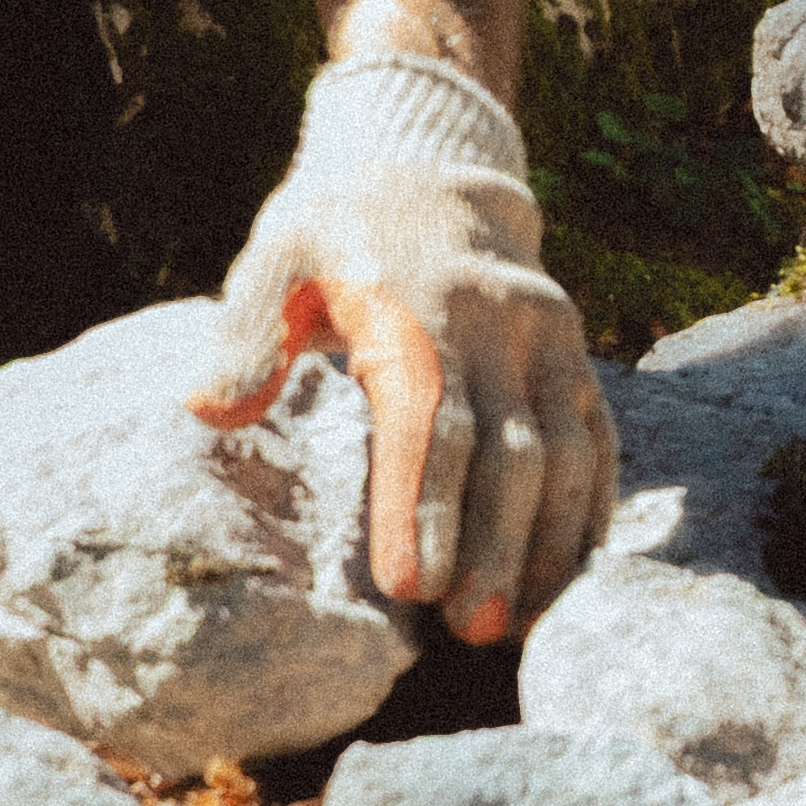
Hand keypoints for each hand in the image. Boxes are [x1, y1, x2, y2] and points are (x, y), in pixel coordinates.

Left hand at [192, 49, 616, 647]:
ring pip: (565, 451)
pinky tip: (572, 574)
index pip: (428, 419)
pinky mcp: (575, 355)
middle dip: (491, 545)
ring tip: (515, 623)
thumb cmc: (336, 233)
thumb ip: (247, 334)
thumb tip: (207, 411)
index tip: (408, 586)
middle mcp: (499, 321)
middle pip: (508, 449)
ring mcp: (551, 337)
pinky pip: (597, 438)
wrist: (433, 175)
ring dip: (544, 541)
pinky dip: (589, 509)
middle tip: (471, 629)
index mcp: (419, 305)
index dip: (419, 505)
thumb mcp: (276, 258)